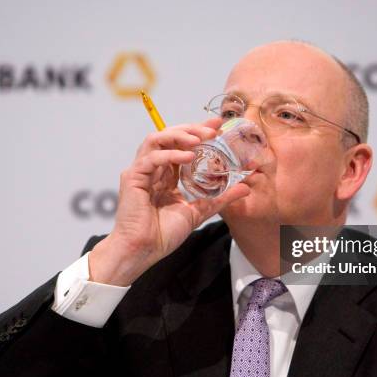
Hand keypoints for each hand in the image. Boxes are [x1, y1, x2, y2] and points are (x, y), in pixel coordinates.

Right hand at [88, 118, 249, 286]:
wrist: (144, 250)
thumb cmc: (163, 234)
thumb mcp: (199, 211)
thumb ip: (219, 198)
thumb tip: (244, 188)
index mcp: (166, 174)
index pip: (182, 145)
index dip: (198, 132)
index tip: (217, 125)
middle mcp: (152, 168)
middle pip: (169, 136)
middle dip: (191, 130)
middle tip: (212, 130)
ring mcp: (141, 171)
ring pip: (156, 139)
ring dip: (179, 136)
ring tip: (199, 139)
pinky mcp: (133, 178)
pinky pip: (151, 158)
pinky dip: (170, 154)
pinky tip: (188, 157)